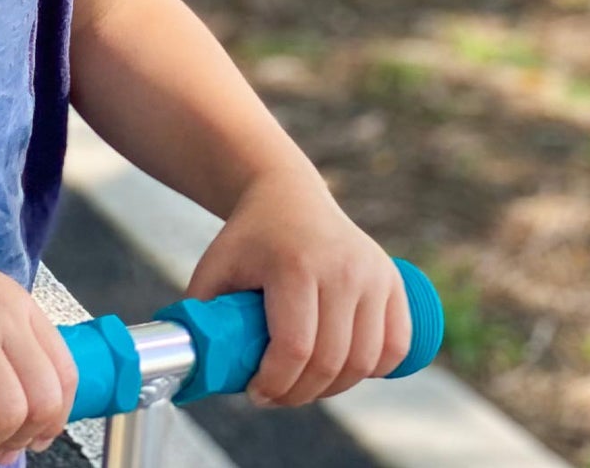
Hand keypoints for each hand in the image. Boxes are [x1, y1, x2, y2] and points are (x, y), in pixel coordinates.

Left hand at [184, 166, 411, 407]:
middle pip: (331, 361)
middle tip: (277, 395)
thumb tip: (194, 367)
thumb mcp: (215, 269)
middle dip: (301, 393)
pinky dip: (373, 370)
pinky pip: (395, 347)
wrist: (286, 194)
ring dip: (335, 387)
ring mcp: (372, 273)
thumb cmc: (247, 238)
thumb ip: (202, 316)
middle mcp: (341, 267)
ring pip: (365, 361)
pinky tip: (344, 368)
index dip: (276, 383)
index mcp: (294, 264)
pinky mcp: (392, 280)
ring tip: (305, 383)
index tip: (256, 394)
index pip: (295, 348)